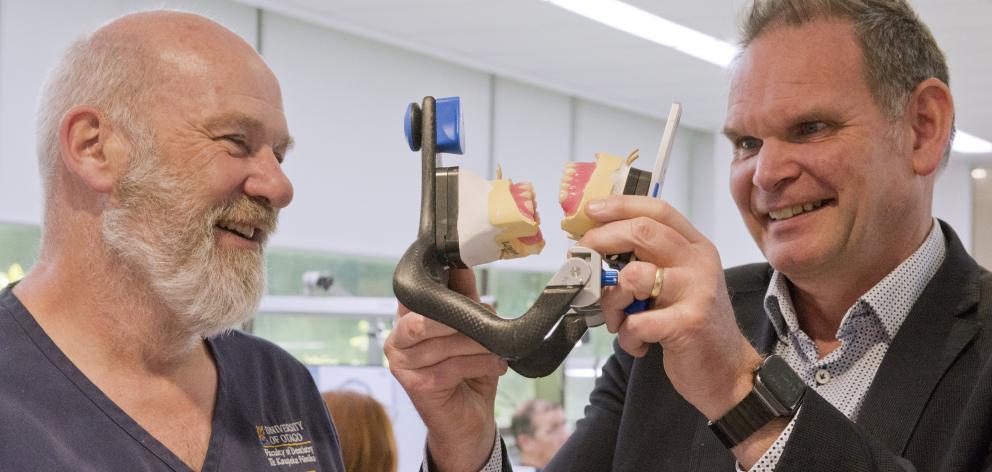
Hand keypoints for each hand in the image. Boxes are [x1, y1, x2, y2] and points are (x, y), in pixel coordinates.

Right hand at [385, 269, 506, 471]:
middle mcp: (397, 340)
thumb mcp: (469, 330)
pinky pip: (451, 366)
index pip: (414, 293)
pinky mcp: (415, 385)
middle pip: (426, 318)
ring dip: (478, 344)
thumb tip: (463, 264)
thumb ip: (464, 299)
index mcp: (406, 321)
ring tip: (499, 348)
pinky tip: (496, 365)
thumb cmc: (467, 373)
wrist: (468, 420)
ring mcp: (402, 365)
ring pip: (444, 343)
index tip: (461, 268)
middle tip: (488, 320)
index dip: (436, 280)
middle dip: (461, 317)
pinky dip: (479, 363)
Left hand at [578, 195, 762, 420]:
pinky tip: (637, 344)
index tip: (591, 210)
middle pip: (642, 232)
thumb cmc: (691, 324)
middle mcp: (698, 262)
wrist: (727, 371)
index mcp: (695, 247)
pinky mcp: (688, 323)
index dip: (621, 206)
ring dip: (611, 301)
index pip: (658, 210)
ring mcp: (696, 291)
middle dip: (602, 240)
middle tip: (583, 257)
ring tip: (618, 320)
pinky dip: (626, 336)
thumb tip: (596, 244)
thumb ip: (649, 260)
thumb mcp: (677, 282)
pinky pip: (636, 321)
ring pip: (632, 276)